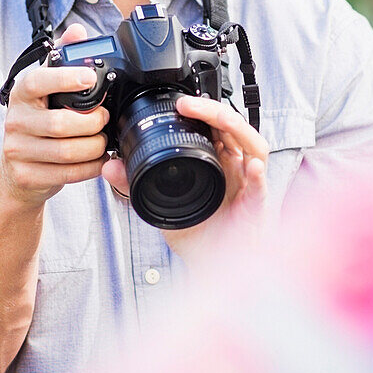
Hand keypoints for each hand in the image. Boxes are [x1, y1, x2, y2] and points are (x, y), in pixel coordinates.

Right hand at [0, 23, 109, 208]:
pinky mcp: (26, 175)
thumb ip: (62, 58)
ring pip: (66, 151)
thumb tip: (77, 31)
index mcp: (22, 94)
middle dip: (93, 122)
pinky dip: (89, 168)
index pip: (38, 81)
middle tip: (105, 120)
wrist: (16, 172)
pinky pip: (66, 173)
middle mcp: (15, 120)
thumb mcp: (46, 90)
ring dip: (94, 147)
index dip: (65, 78)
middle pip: (60, 123)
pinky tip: (97, 160)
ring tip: (103, 141)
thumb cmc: (38, 124)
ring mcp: (17, 150)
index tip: (90, 77)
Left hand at [101, 95, 267, 259]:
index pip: (215, 126)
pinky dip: (258, 175)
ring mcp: (249, 186)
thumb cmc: (198, 235)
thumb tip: (109, 166)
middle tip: (189, 105)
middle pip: (234, 129)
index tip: (179, 104)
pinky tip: (251, 167)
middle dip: (214, 111)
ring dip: (238, 129)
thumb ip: (135, 183)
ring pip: (255, 147)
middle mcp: (235, 168)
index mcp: (217, 162)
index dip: (202, 110)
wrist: (213, 269)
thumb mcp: (160, 204)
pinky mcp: (257, 208)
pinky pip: (262, 187)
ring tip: (220, 119)